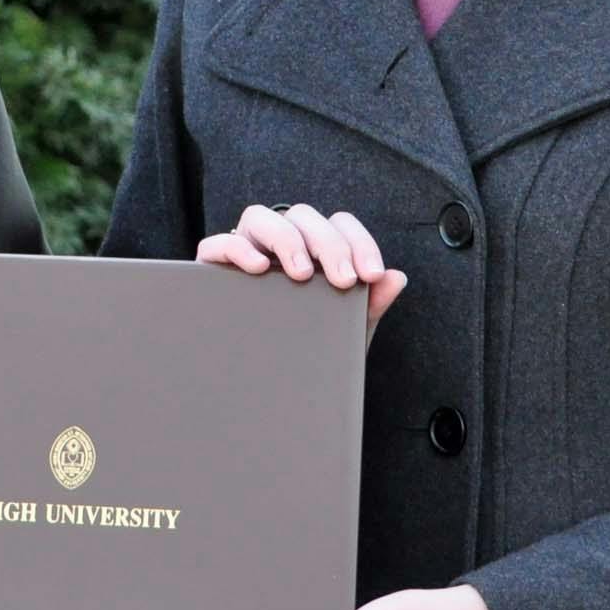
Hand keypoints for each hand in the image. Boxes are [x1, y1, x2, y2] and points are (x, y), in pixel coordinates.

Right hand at [197, 204, 408, 343]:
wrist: (271, 393)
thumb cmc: (308, 350)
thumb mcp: (345, 330)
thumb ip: (371, 304)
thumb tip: (396, 277)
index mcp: (314, 249)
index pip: (339, 224)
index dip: (359, 242)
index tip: (372, 275)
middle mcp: (279, 243)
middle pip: (303, 216)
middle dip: (328, 244)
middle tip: (344, 280)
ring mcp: (245, 251)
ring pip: (259, 216)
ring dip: (285, 239)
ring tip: (301, 274)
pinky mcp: (213, 269)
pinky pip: (218, 244)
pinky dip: (237, 249)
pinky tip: (258, 269)